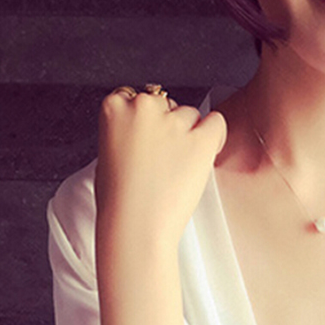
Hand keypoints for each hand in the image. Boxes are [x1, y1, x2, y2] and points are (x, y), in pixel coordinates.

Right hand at [95, 87, 227, 245]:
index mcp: (115, 107)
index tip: (151, 141)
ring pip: (190, 115)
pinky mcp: (199, 140)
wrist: (135, 226)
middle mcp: (143, 107)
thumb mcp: (107, 155)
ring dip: (190, 135)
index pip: (139, 98)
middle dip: (169, 127)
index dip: (149, 122)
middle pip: (166, 104)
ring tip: (180, 167)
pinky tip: (207, 153)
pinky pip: (217, 123)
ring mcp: (173, 123)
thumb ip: (125, 133)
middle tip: (166, 160)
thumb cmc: (119, 202)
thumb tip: (143, 133)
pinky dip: (215, 136)